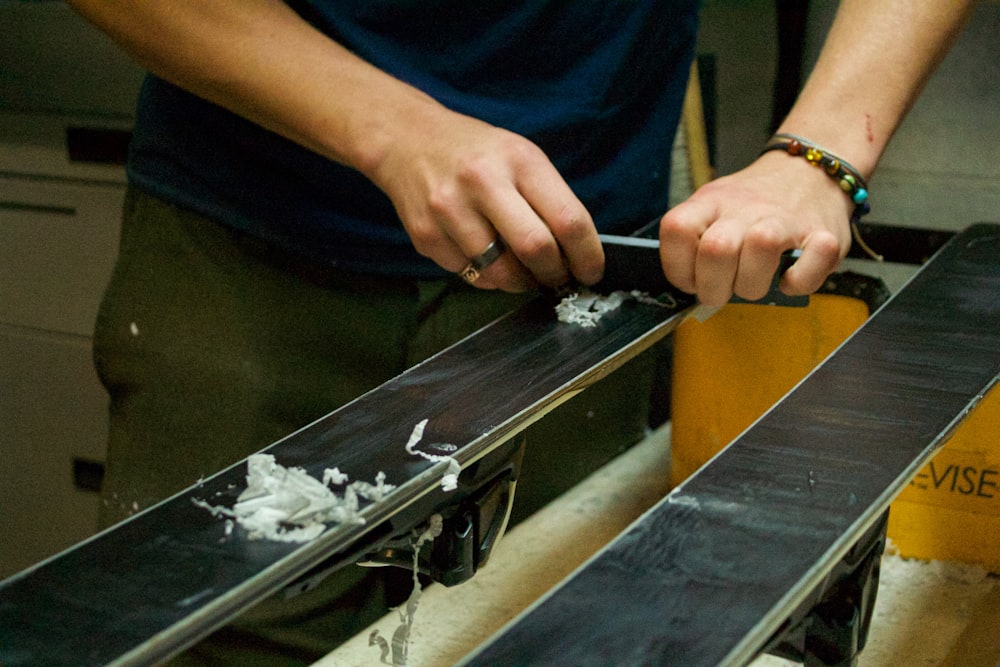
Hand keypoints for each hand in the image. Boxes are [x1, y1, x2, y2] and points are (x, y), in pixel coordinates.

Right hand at [368, 106, 602, 291]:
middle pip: (535, 250)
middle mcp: (483, 183)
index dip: (587, 255)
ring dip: (520, 281)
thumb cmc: (475, 152)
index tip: (591, 271)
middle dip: (554, 274)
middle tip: (557, 277)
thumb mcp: (520, 157)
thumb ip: (548, 200)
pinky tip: (484, 255)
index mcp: (519, 160)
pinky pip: (470, 275)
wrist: (407, 138)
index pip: (568, 219)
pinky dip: (486, 275)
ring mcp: (450, 211)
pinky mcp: (426, 236)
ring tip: (522, 270)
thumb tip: (574, 254)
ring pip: (501, 273)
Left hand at [659, 151, 853, 305]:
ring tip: (756, 280)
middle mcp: (746, 208)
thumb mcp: (713, 206)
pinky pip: (807, 270)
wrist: (810, 171)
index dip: (678, 267)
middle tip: (723, 289)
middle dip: (713, 287)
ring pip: (760, 249)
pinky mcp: (824, 238)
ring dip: (753, 284)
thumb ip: (694, 242)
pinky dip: (796, 284)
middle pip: (716, 249)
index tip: (691, 278)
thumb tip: (685, 289)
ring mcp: (786, 220)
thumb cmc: (755, 204)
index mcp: (712, 201)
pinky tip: (788, 278)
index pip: (677, 229)